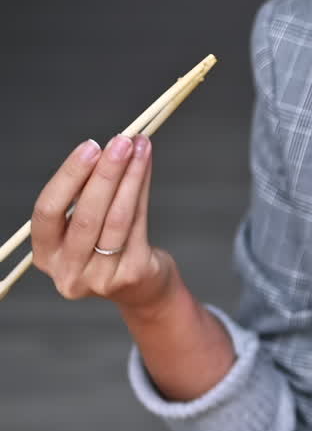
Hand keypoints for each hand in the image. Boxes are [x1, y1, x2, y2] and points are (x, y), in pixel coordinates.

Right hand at [30, 135, 175, 311]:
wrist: (143, 289)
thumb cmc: (110, 249)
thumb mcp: (87, 227)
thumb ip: (87, 196)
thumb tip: (108, 148)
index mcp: (46, 256)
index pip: (47, 212)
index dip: (68, 177)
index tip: (89, 147)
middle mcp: (68, 272)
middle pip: (85, 215)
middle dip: (105, 172)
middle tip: (120, 140)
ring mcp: (100, 278)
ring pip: (116, 218)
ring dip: (129, 177)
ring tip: (139, 147)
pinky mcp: (131, 275)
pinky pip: (138, 224)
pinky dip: (142, 189)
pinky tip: (146, 167)